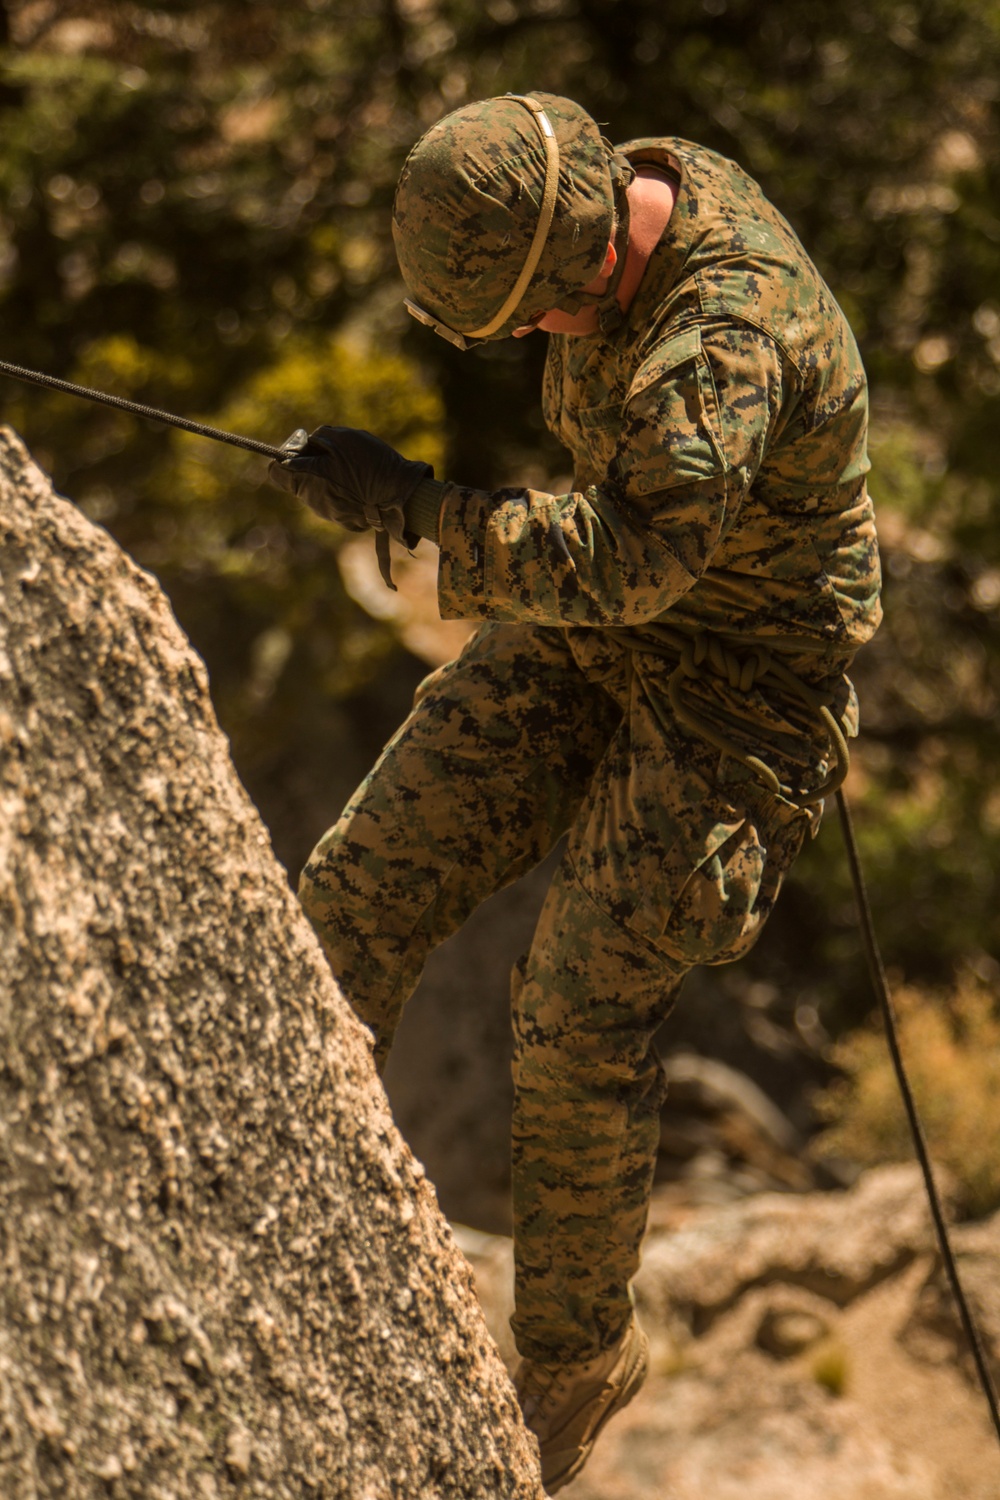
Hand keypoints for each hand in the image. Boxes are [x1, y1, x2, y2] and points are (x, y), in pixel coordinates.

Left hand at [268, 425, 430, 544]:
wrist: (400, 496)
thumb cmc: (370, 464)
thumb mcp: (342, 438)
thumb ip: (317, 438)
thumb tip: (306, 444)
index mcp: (307, 481)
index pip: (275, 471)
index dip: (285, 456)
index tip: (303, 448)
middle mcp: (313, 502)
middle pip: (298, 479)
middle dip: (311, 465)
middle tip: (335, 454)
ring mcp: (330, 514)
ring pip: (318, 489)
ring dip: (329, 477)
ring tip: (354, 468)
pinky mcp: (346, 520)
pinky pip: (336, 500)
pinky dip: (344, 490)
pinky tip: (362, 483)